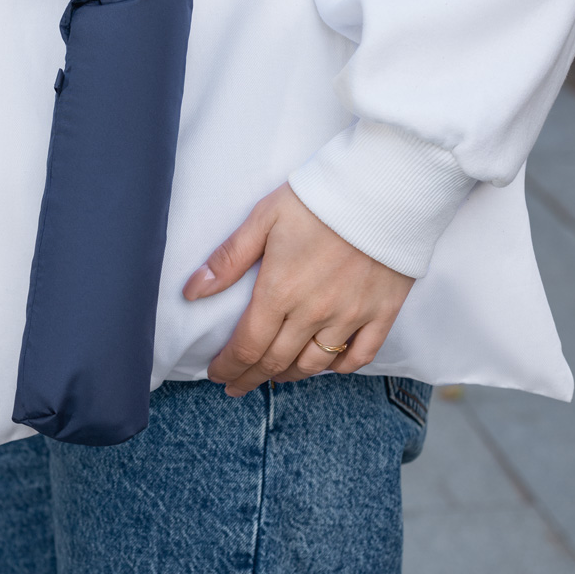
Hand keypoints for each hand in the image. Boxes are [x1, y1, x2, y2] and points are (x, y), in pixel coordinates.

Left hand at [184, 183, 415, 396]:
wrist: (382, 188)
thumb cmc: (318, 199)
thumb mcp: (264, 218)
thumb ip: (229, 258)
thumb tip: (192, 291)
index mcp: (280, 290)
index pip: (247, 345)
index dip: (228, 365)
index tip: (217, 374)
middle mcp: (313, 312)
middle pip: (276, 361)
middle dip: (251, 378)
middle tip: (236, 385)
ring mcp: (350, 316)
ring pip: (314, 364)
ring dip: (289, 375)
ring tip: (275, 376)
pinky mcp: (382, 313)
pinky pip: (359, 356)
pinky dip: (339, 368)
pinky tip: (326, 366)